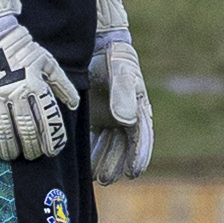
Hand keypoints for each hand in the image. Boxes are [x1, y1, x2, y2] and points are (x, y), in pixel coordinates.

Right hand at [0, 26, 79, 160]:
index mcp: (34, 83)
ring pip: (3, 130)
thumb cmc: (24, 50)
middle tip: (33, 155)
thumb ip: (62, 84)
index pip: (47, 117)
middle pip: (26, 128)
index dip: (52, 138)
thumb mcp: (48, 62)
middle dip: (31, 147)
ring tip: (13, 155)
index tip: (52, 150)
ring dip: (9, 148)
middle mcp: (15, 90)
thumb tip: (74, 105)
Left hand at [88, 0, 153, 182]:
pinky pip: (94, 139)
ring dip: (103, 161)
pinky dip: (91, 151)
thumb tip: (127, 120)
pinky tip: (82, 164)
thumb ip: (123, 93)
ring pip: (109, 146)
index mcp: (138, 109)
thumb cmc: (113, 56)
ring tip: (95, 177)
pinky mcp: (95, 116)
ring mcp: (110, 118)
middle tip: (106, 179)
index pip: (141, 137)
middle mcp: (126, 117)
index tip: (133, 173)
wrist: (97, 43)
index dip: (138, 156)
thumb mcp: (120, 71)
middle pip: (123, 147)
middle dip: (116, 163)